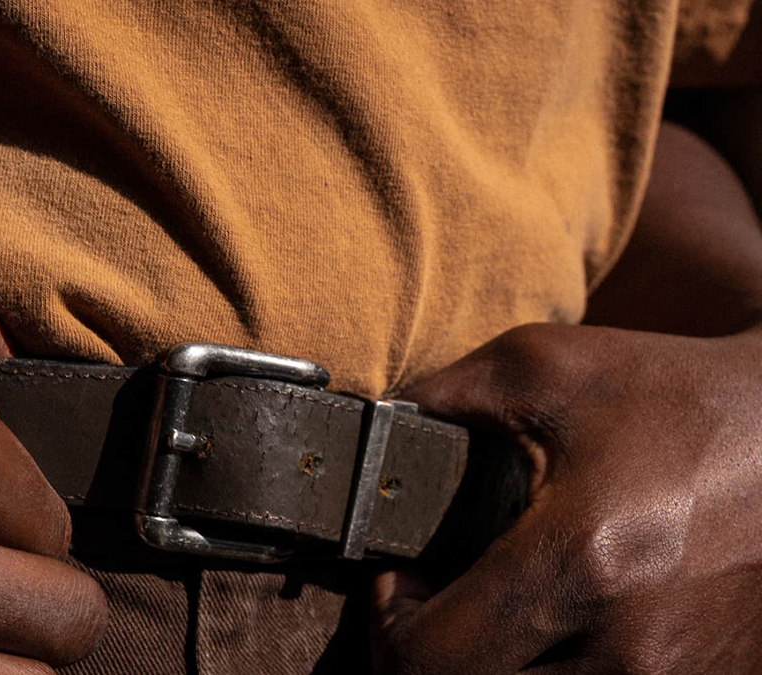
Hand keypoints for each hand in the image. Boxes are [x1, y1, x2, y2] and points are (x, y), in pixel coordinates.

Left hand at [371, 322, 761, 673]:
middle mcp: (630, 652)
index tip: (399, 578)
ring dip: (491, 668)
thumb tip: (375, 432)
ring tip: (494, 610)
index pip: (427, 661)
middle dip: (429, 655)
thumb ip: (442, 397)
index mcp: (580, 567)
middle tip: (432, 601)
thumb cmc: (679, 395)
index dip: (389, 626)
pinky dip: (555, 673)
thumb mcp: (549, 365)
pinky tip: (557, 623)